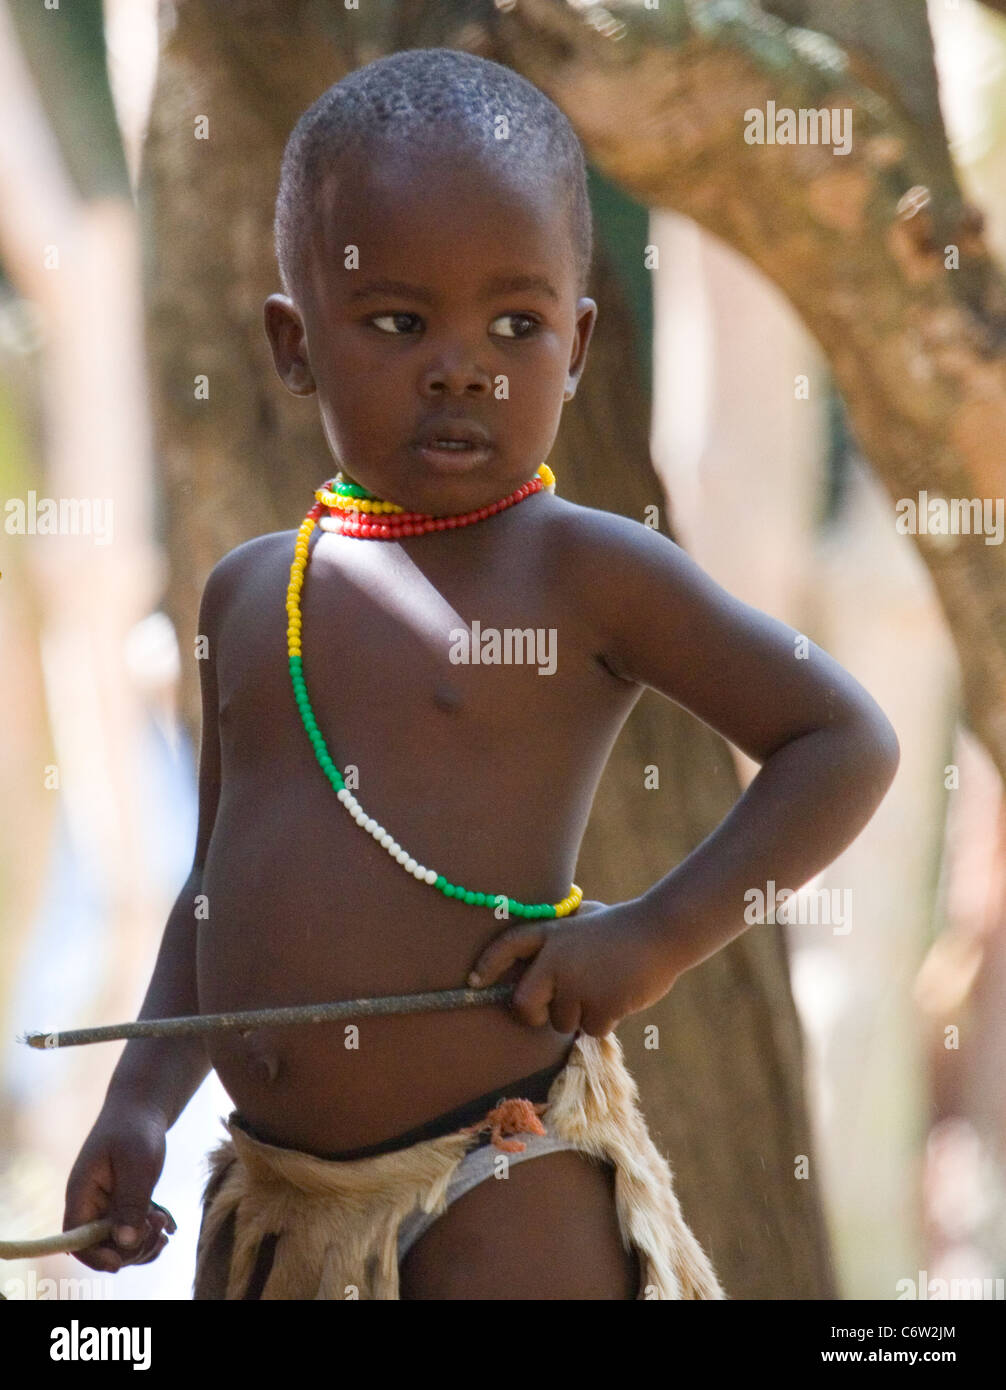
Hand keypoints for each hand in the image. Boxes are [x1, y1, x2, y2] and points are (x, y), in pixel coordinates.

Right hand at [63, 1098, 175, 1271]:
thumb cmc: (136, 1129)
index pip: (76, 1240)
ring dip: (143, 1243)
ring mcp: (107, 1207)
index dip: (95, 1256)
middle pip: (102, 1247)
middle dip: (130, 1247)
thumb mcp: (137, 1164)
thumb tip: (126, 1242)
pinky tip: (167, 1227)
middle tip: (157, 1226)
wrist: (142, 1108)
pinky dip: (149, 1236)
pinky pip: (132, 1233)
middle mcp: (90, 1205)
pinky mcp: (124, 1205)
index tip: (121, 1261)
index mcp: (81, 1194)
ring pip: (120, 1244)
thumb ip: (131, 1202)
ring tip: (164, 1225)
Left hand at [467, 898, 680, 1036]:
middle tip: (549, 1013)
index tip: (473, 982)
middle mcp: (557, 960)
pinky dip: (605, 1021)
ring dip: (580, 1014)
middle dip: (535, 1015)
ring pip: (563, 1022)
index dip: (487, 965)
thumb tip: (539, 955)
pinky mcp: (601, 1005)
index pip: (508, 946)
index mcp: (551, 933)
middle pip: (525, 1005)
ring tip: (604, 986)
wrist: (661, 931)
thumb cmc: (622, 924)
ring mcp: (578, 984)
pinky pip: (591, 1029)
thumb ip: (561, 933)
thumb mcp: (584, 916)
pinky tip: (620, 996)